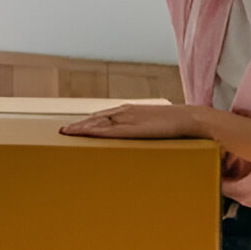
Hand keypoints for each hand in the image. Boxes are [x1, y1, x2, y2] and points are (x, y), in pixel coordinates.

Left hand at [59, 104, 200, 138]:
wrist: (188, 120)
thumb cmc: (173, 126)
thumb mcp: (153, 127)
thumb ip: (143, 130)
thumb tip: (140, 138)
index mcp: (129, 111)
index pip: (103, 116)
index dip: (87, 121)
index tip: (73, 127)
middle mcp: (124, 112)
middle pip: (95, 118)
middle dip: (79, 125)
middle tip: (62, 131)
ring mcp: (127, 118)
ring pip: (97, 122)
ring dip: (81, 127)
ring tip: (66, 133)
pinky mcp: (131, 128)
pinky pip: (107, 130)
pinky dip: (93, 131)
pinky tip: (82, 134)